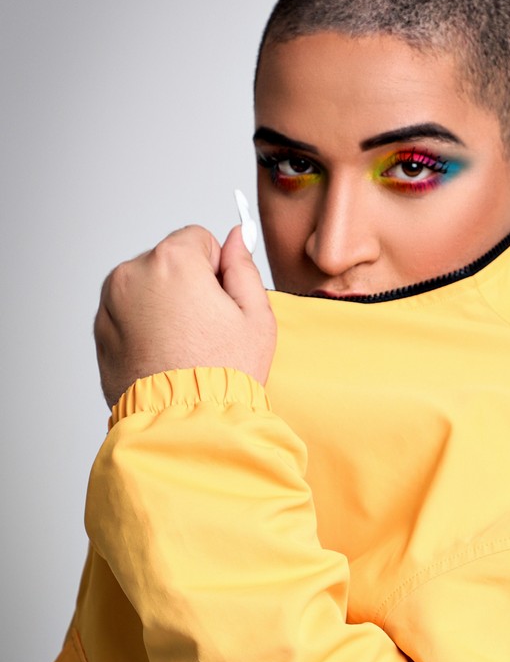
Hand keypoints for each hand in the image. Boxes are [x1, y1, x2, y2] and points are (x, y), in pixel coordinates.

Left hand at [94, 225, 276, 408]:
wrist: (184, 422)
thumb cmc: (223, 373)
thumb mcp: (255, 316)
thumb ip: (244, 267)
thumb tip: (236, 238)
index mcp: (172, 261)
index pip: (198, 239)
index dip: (217, 270)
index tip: (220, 303)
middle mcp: (133, 274)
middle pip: (169, 261)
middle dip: (187, 285)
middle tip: (204, 330)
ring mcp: (111, 303)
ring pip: (147, 287)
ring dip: (163, 304)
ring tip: (182, 345)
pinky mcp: (100, 330)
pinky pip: (128, 313)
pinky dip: (144, 326)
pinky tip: (163, 354)